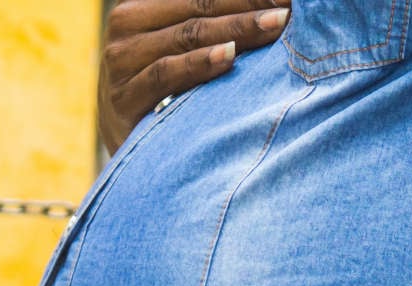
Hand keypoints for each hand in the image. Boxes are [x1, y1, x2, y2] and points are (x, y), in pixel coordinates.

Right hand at [100, 0, 291, 152]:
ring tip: (275, 24)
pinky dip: (199, 63)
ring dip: (236, 29)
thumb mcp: (184, 49)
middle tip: (290, 7)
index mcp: (142, 3)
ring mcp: (121, 60)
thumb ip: (213, 26)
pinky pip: (165, 72)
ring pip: (187, 34)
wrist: (127, 145)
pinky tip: (230, 56)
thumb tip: (270, 10)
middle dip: (250, 5)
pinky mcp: (123, 98)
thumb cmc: (167, 92)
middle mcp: (127, 23)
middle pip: (199, 5)